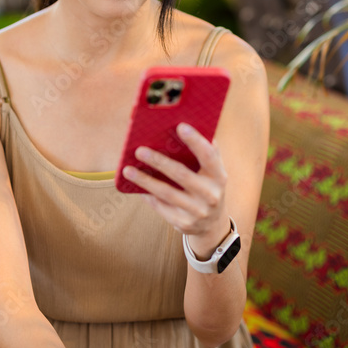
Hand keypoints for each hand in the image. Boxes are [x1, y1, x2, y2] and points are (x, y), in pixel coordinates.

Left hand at [122, 122, 230, 257]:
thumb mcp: (213, 171)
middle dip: (159, 162)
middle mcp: (211, 195)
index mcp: (219, 176)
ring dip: (145, 180)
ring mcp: (197, 211)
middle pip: (182, 175)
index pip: (209, 155)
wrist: (212, 224)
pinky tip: (135, 185)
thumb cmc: (207, 186)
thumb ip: (204, 151)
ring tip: (128, 170)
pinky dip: (147, 194)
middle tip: (139, 150)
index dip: (196, 141)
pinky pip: (160, 206)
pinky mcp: (183, 223)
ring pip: (166, 193)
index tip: (180, 126)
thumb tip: (183, 124)